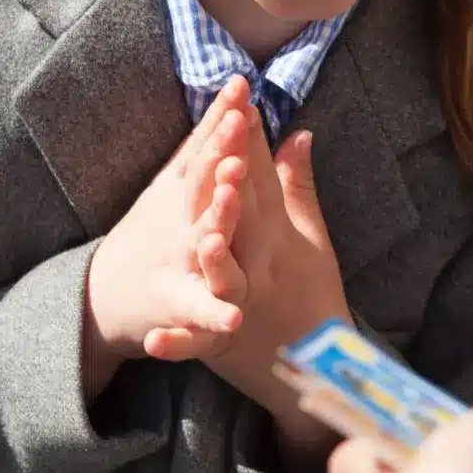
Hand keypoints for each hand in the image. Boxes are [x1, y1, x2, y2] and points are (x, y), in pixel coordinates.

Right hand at [83, 78, 252, 374]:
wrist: (104, 297)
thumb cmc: (154, 230)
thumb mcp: (178, 180)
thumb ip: (209, 136)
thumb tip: (236, 88)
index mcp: (185, 192)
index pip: (207, 150)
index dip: (223, 120)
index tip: (242, 87)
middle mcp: (180, 223)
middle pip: (201, 187)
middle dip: (219, 159)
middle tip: (238, 127)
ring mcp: (180, 265)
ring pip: (200, 245)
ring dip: (214, 226)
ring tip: (229, 205)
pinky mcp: (181, 308)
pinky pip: (198, 313)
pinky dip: (212, 316)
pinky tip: (234, 319)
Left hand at [198, 123, 348, 419]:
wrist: (317, 366)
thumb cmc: (308, 293)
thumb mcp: (310, 238)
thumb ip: (299, 185)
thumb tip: (299, 133)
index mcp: (279, 237)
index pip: (265, 184)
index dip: (253, 146)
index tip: (244, 106)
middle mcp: (263, 267)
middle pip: (248, 224)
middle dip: (235, 188)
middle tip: (228, 154)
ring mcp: (245, 305)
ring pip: (229, 281)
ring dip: (218, 261)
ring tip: (206, 241)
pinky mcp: (224, 345)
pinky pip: (199, 345)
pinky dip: (179, 344)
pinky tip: (155, 342)